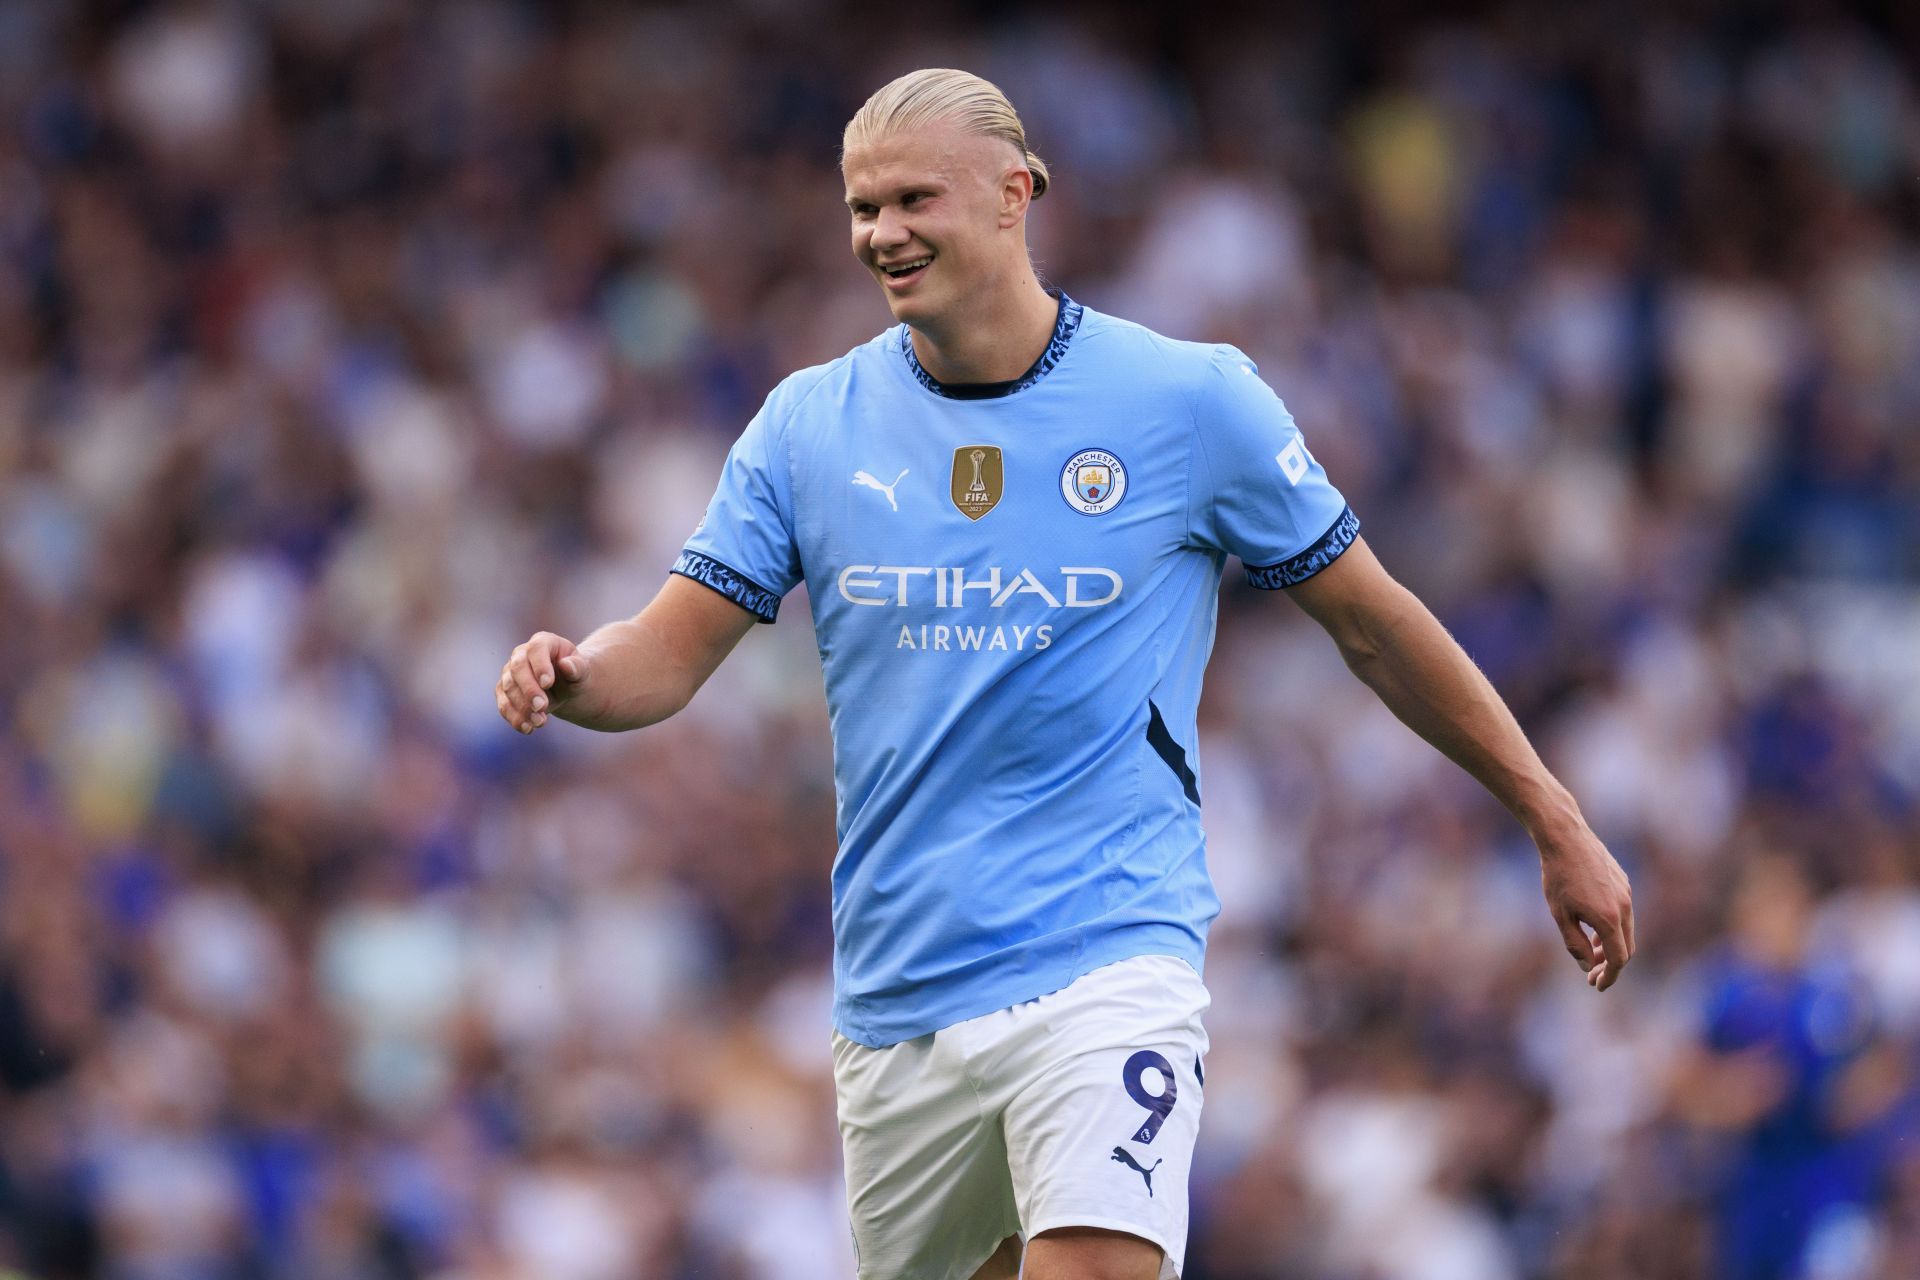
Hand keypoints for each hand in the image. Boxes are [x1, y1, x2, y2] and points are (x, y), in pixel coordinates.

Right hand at [496, 631, 588, 734]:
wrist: (565, 687)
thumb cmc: (574, 675)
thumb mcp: (582, 671)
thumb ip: (577, 667)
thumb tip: (566, 665)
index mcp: (542, 642)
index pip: (536, 649)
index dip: (540, 665)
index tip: (548, 683)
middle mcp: (521, 654)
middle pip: (518, 669)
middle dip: (529, 689)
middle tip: (542, 707)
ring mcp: (509, 673)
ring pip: (508, 688)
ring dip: (523, 707)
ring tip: (540, 722)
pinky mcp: (504, 692)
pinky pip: (504, 704)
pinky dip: (514, 718)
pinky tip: (528, 728)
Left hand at [1538, 824, 1634, 990]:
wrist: (1565, 838)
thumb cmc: (1558, 876)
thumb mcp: (1560, 915)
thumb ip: (1575, 944)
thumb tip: (1588, 966)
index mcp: (1609, 919)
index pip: (1618, 960)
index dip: (1608, 977)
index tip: (1596, 986)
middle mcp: (1625, 907)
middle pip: (1626, 948)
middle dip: (1611, 966)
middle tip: (1592, 975)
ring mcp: (1627, 893)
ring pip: (1626, 931)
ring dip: (1612, 946)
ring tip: (1592, 953)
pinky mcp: (1624, 883)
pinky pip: (1624, 914)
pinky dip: (1614, 928)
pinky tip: (1595, 928)